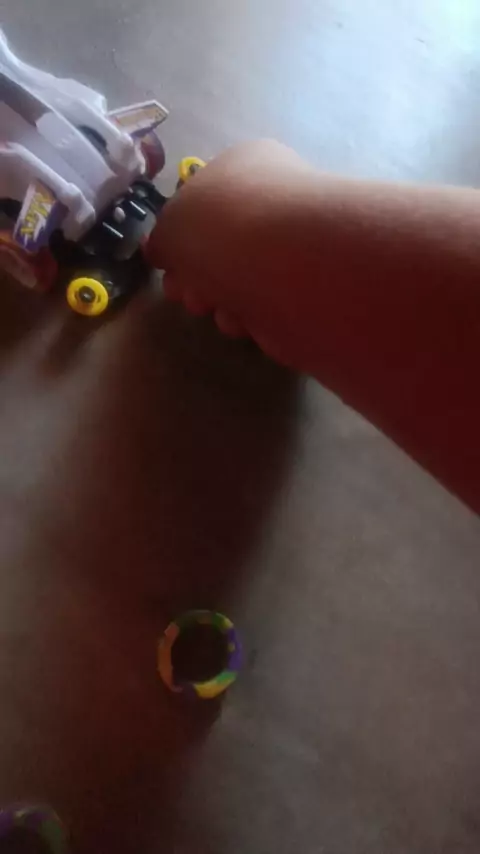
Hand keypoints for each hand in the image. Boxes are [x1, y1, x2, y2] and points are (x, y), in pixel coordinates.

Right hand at [147, 140, 314, 352]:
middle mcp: (271, 201)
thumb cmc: (223, 229)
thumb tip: (160, 249)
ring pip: (238, 280)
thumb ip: (162, 240)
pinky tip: (243, 318)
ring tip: (212, 305)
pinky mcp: (304, 291)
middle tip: (183, 291)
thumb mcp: (171, 226)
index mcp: (244, 166)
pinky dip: (247, 315)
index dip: (178, 234)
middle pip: (218, 245)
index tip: (165, 263)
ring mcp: (291, 248)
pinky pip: (263, 305)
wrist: (289, 268)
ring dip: (216, 298)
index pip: (203, 198)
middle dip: (193, 275)